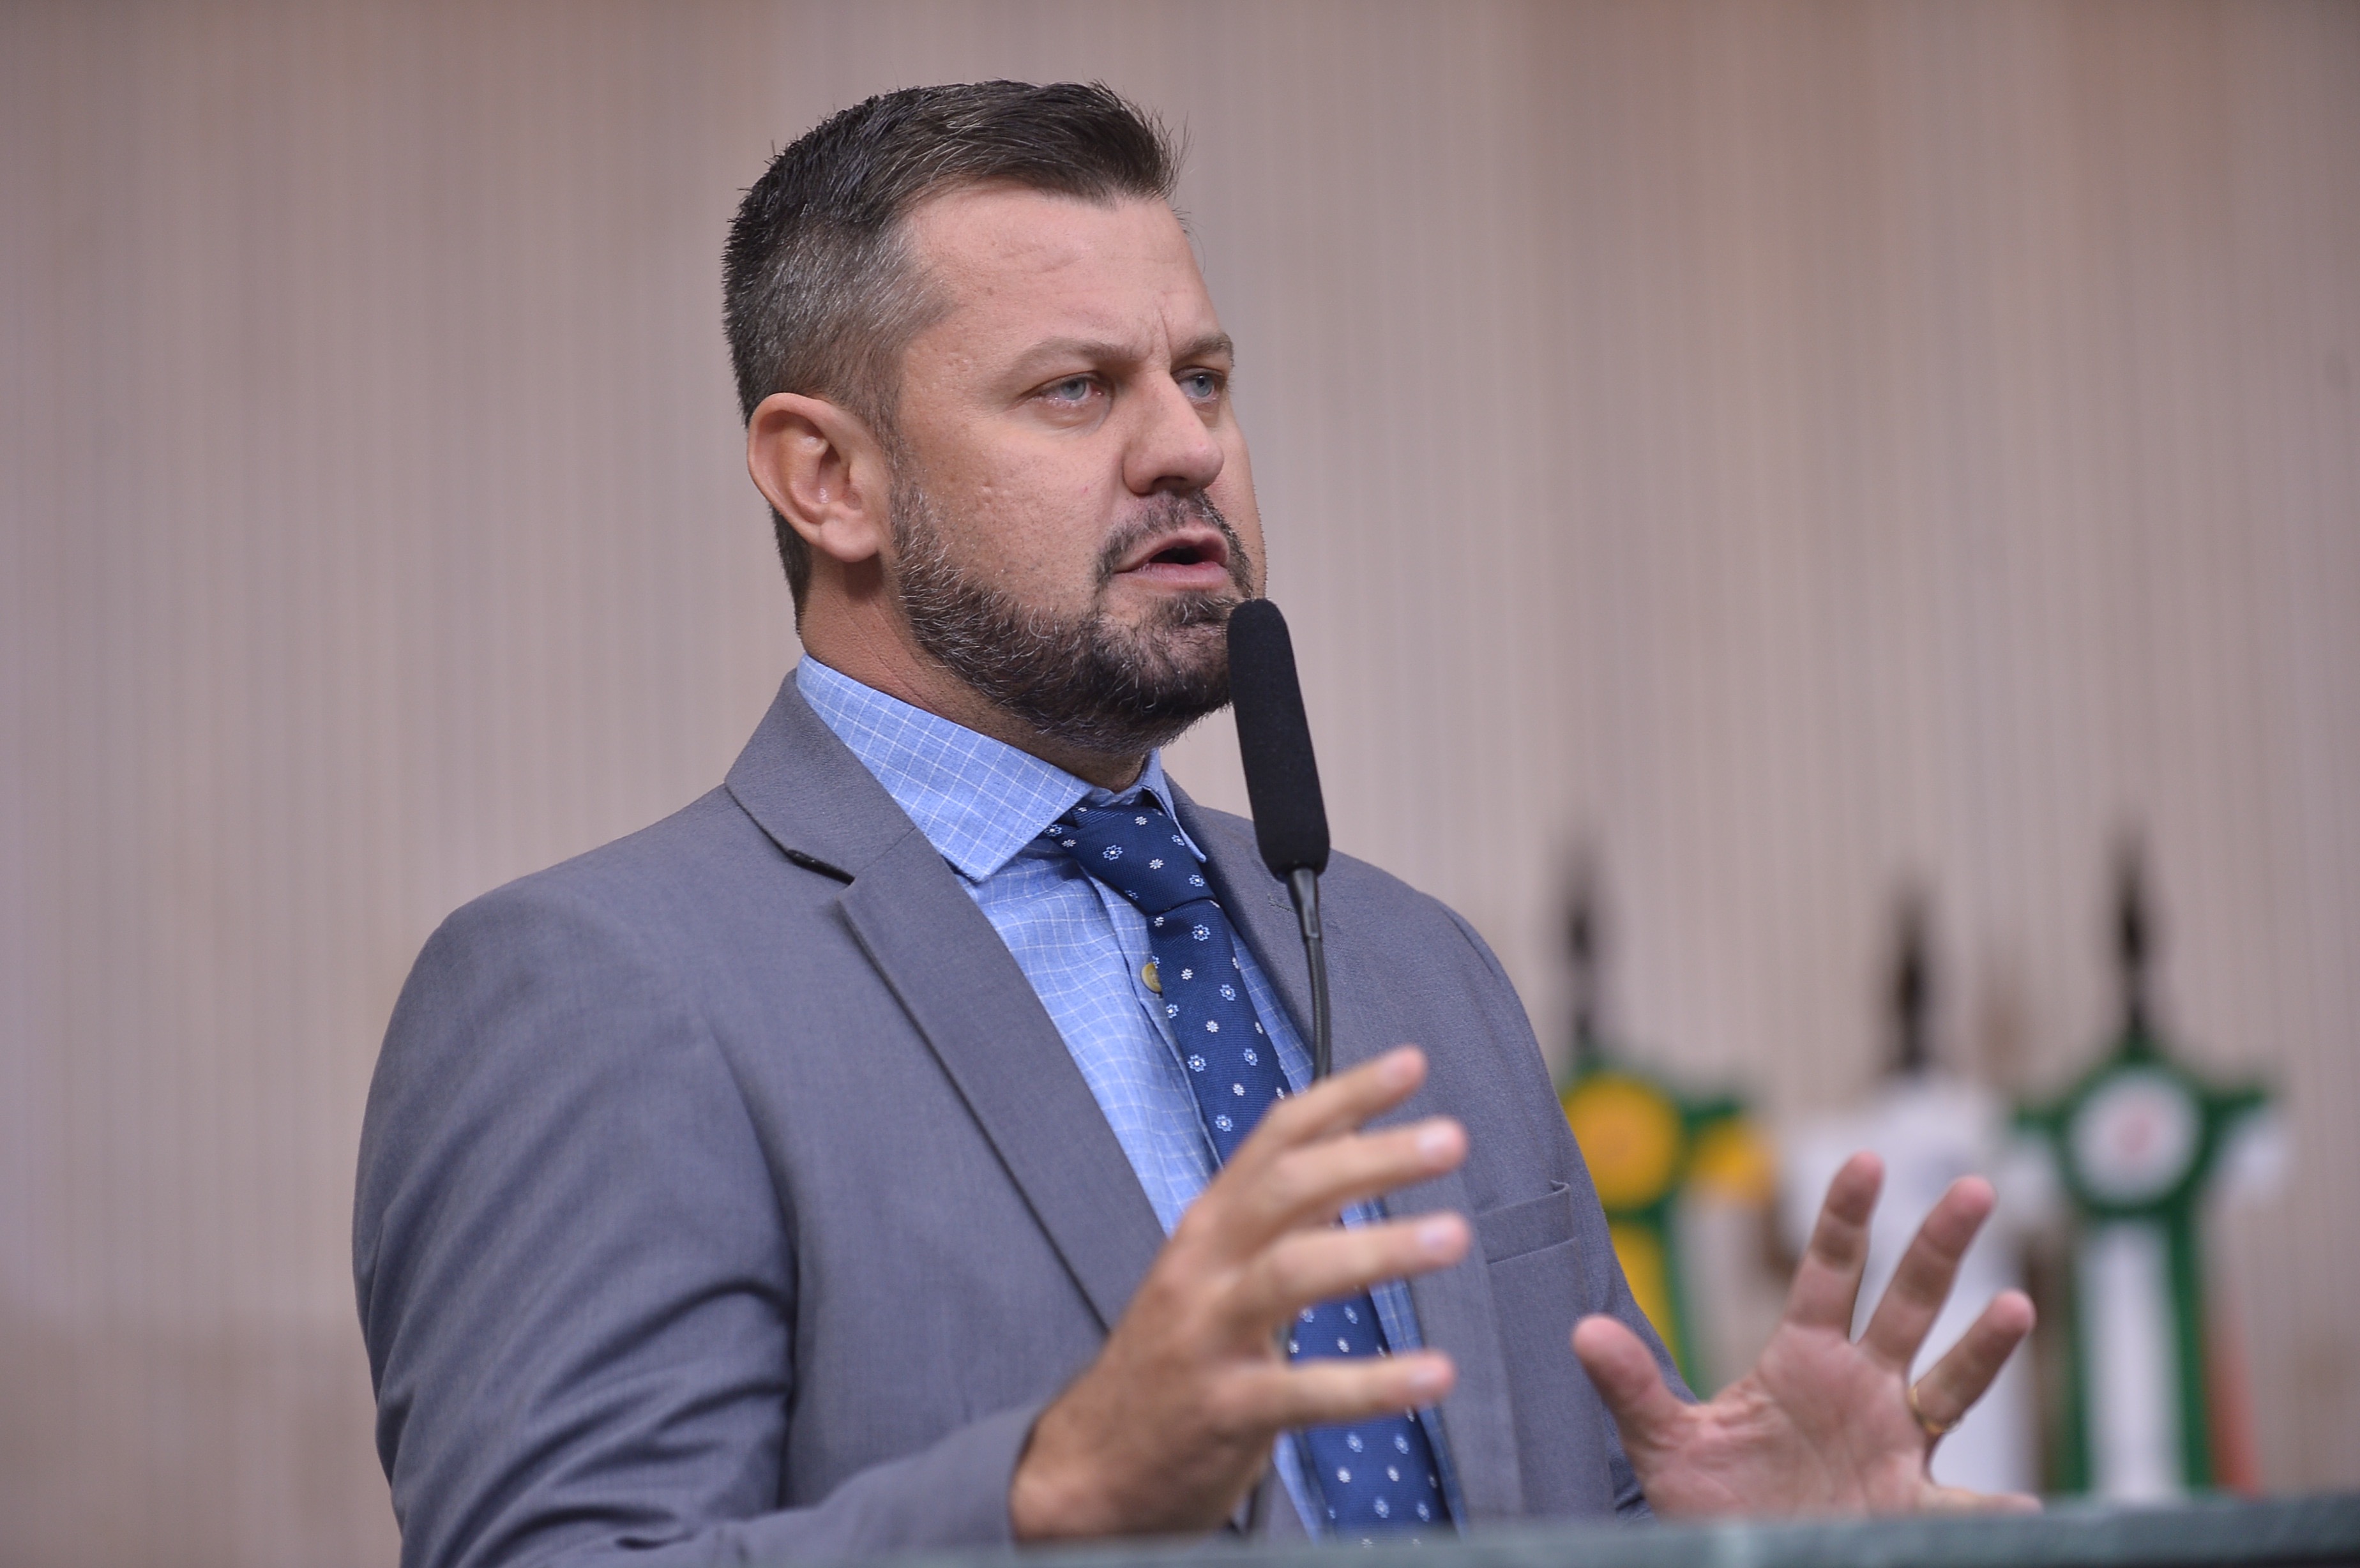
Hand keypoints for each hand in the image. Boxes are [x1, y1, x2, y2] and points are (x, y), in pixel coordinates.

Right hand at [1010, 1046, 1470, 1539]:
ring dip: (1380, 1247)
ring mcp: (1209, 1335)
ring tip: (1454, 1235)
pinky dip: (1374, 1382)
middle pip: (1289, 1188)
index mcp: (1208, 1226)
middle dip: (1372, 1156)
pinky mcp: (1224, 1409)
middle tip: (1450, 1138)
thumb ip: (1275, 1217)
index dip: (1343, 1096)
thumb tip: (1346, 1151)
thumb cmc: (1170, 1362)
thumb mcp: (1212, 1272)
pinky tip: (1434, 1374)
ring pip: (1294, 1271)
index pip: (1276, 1139)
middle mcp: (1204, 1267)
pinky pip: (1305, 1392)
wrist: (1091, 1466)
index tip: (1409, 1065)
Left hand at [1572, 1152, 2037, 1516]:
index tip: (1865, 1160)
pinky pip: (1963, 1510)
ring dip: (1984, 1349)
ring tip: (2017, 1306)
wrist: (1741, 1557)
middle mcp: (1861, 1389)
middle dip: (1939, 1247)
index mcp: (1803, 1359)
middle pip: (1908, 1304)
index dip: (1845, 1217)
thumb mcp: (1664, 1446)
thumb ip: (1631, 1390)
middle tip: (1975, 1187)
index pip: (1829, 1272)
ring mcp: (1893, 1445)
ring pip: (1950, 1385)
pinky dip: (1997, 1514)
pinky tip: (2032, 1511)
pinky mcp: (1909, 1508)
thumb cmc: (1712, 1502)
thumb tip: (1581, 1334)